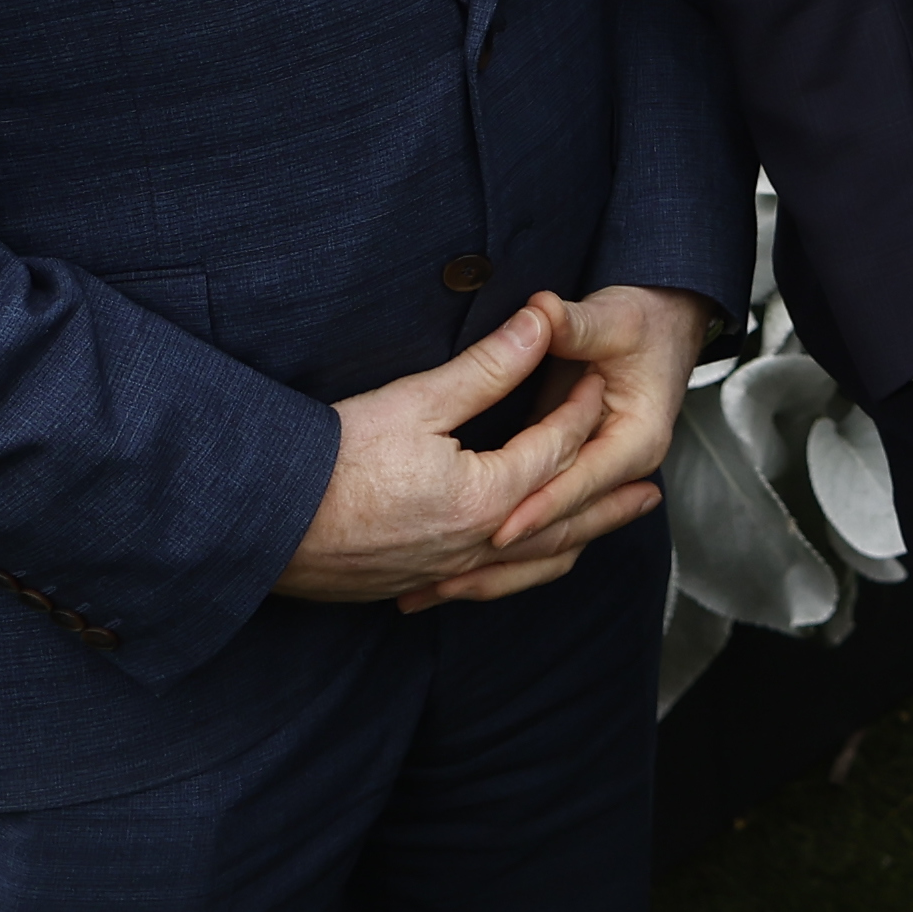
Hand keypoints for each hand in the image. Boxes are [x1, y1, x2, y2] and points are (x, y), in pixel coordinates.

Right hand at [274, 301, 609, 602]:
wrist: (262, 523)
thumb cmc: (331, 459)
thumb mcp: (416, 400)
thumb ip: (487, 366)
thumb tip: (542, 324)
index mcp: (486, 498)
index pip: (554, 448)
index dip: (581, 409)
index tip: (603, 381)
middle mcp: (476, 546)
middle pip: (563, 521)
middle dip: (608, 501)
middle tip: (649, 489)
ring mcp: (446, 573)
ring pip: (531, 565)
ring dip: (575, 542)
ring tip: (603, 530)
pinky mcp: (416, 585)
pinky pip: (489, 587)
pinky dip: (521, 576)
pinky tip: (521, 567)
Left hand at [398, 283, 715, 611]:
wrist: (666, 327)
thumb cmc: (641, 324)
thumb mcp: (612, 319)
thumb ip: (573, 323)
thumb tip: (543, 312)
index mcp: (637, 439)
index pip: (581, 481)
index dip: (539, 504)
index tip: (497, 526)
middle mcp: (621, 471)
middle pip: (564, 523)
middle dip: (506, 554)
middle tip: (445, 578)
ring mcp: (600, 482)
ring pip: (552, 542)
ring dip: (496, 566)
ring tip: (437, 589)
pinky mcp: (576, 481)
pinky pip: (542, 530)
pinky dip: (502, 554)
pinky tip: (456, 570)